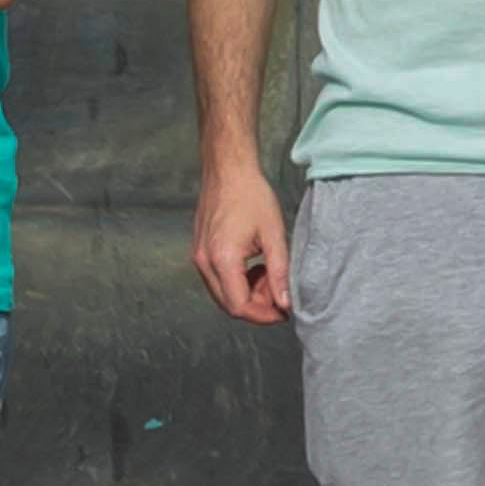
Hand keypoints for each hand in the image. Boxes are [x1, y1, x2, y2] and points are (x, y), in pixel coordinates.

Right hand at [193, 152, 295, 329]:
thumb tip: (286, 302)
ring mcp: (199, 257)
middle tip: (279, 290)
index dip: (263, 315)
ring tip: (268, 273)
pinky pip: (218, 279)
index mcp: (223, 259)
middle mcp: (205, 262)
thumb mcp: (274, 234)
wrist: (228, 170)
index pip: (239, 306)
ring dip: (248, 293)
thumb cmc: (251, 195)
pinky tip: (254, 265)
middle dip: (257, 305)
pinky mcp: (200, 252)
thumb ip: (280, 272)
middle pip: (229, 304)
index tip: (283, 311)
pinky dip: (237, 281)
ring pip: (223, 294)